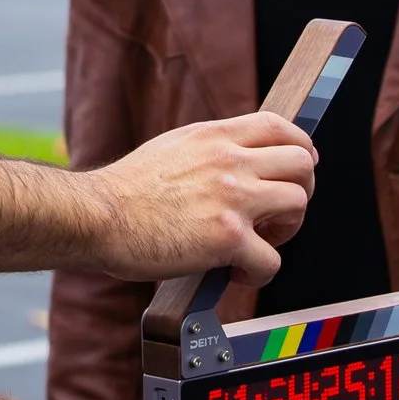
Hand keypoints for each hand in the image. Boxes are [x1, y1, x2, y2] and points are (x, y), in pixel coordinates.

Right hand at [84, 112, 315, 287]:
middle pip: (303, 162)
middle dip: (300, 191)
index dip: (300, 147)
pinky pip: (272, 259)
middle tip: (276, 215)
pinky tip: (236, 273)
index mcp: (213, 136)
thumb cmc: (124, 192)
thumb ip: (210, 151)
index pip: (280, 126)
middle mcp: (228, 160)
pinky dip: (259, 273)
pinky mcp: (227, 237)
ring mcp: (231, 197)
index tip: (298, 169)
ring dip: (286, 230)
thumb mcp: (172, 148)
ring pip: (298, 204)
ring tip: (257, 243)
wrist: (95, 216)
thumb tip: (237, 163)